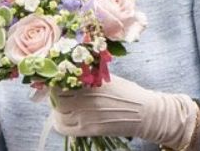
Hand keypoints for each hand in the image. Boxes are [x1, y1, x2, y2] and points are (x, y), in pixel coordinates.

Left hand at [52, 75, 197, 148]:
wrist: (144, 114)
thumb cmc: (128, 93)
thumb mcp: (108, 78)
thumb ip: (90, 75)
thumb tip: (71, 71)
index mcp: (92, 82)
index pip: (62, 79)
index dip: (55, 78)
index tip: (55, 76)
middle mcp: (86, 99)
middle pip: (57, 95)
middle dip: (55, 92)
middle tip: (58, 90)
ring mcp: (85, 116)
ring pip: (58, 111)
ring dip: (56, 106)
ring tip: (61, 103)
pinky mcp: (87, 130)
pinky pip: (63, 127)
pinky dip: (59, 121)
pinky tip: (63, 116)